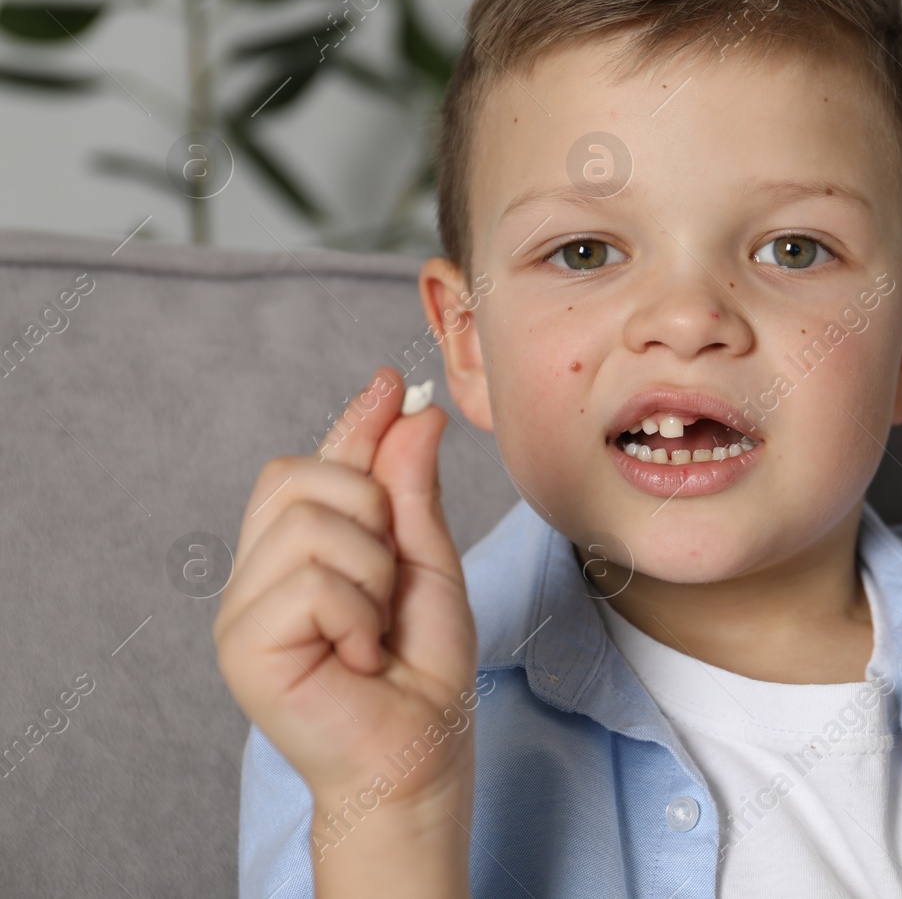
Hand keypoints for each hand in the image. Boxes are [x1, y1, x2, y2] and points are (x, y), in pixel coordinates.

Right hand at [214, 366, 478, 812]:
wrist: (420, 751)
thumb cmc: (423, 669)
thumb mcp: (428, 563)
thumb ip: (410, 491)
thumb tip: (411, 409)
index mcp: (301, 549)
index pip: (315, 463)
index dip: (354, 422)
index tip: (394, 383)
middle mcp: (262, 570)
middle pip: (302, 475)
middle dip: (373, 512)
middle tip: (390, 584)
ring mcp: (244, 607)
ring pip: (313, 524)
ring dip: (372, 575)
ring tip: (375, 631)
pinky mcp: (242, 644)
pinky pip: (312, 581)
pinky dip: (358, 615)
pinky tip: (359, 657)